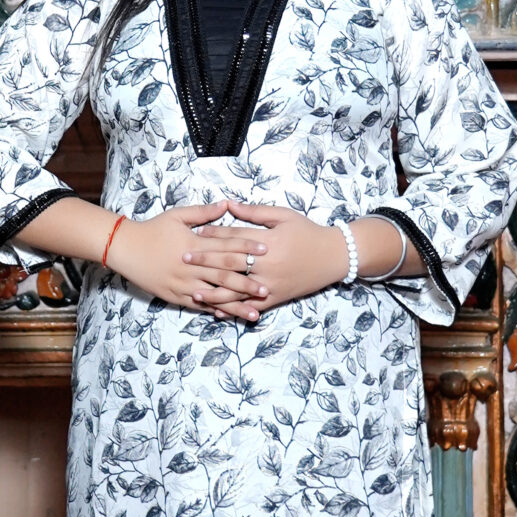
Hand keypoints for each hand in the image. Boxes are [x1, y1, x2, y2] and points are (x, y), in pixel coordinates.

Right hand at [110, 205, 272, 315]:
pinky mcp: (175, 295)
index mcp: (194, 244)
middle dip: (247, 283)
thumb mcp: (177, 215)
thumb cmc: (153, 229)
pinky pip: (199, 305)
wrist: (125, 248)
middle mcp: (191, 266)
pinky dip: (215, 310)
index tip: (266, 250)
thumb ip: (203, 212)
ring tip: (255, 313)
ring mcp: (183, 283)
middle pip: (224, 275)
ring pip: (214, 295)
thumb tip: (227, 204)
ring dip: (236, 304)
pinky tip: (229, 316)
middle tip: (267, 288)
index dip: (247, 247)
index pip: (226, 246)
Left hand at [192, 203, 351, 313]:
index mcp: (268, 242)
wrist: (334, 256)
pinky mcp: (276, 298)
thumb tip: (228, 204)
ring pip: (237, 290)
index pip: (235, 238)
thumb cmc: (307, 232)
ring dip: (214, 292)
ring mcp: (271, 284)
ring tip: (194, 292)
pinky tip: (217, 312)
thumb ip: (254, 212)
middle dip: (205, 262)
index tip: (195, 234)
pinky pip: (251, 306)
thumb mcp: (283, 215)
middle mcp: (267, 265)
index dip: (213, 236)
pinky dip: (234, 310)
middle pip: (230, 264)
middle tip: (183, 260)